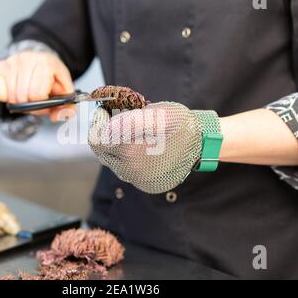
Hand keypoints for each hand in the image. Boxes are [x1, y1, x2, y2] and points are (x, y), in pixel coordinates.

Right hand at [0, 51, 74, 121]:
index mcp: (46, 63)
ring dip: (20, 102)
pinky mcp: (0, 66)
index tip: (45, 103)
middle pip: (23, 96)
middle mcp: (27, 58)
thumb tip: (57, 117)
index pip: (37, 94)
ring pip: (11, 96)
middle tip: (37, 101)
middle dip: (31, 105)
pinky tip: (17, 91)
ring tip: (29, 95)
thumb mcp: (66, 91)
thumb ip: (67, 108)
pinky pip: (0, 94)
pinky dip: (8, 97)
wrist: (42, 61)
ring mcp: (12, 61)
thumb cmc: (52, 77)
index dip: (42, 105)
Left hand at [88, 102, 202, 193]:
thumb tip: (105, 125)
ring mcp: (138, 179)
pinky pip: (127, 170)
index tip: (104, 112)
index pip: (96, 139)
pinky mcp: (145, 184)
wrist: (201, 145)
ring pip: (113, 161)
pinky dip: (129, 158)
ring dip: (117, 147)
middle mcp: (131, 170)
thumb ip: (125, 120)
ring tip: (132, 134)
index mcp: (130, 150)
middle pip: (102, 151)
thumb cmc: (179, 125)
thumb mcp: (154, 113)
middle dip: (106, 135)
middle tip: (114, 120)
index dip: (98, 123)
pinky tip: (142, 148)